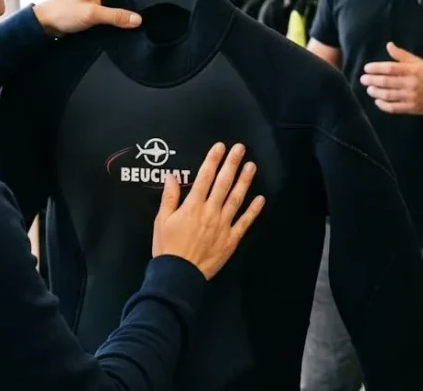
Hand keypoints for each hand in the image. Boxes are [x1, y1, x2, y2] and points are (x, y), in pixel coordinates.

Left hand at [32, 0, 141, 36]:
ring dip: (124, 10)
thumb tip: (137, 19)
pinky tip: (120, 23)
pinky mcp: (93, 6)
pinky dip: (116, 15)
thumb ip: (116, 16)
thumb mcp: (93, 14)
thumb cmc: (62, 13)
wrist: (45, 23)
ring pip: (118, 1)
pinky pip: (111, 8)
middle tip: (144, 13)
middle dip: (133, 1)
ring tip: (132, 19)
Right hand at [152, 143, 264, 279]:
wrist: (179, 274)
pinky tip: (260, 199)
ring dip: (244, 181)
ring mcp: (223, 225)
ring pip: (236, 199)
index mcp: (192, 206)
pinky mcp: (231, 239)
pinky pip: (244, 222)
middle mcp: (210, 212)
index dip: (213, 160)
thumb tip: (171, 176)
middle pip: (223, 183)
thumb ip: (169, 197)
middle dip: (232, 164)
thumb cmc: (168, 247)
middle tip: (240, 149)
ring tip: (251, 166)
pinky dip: (253, 210)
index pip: (204, 177)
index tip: (220, 147)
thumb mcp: (162, 220)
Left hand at [360, 42, 422, 114]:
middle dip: (372, 80)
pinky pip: (393, 107)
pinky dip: (383, 105)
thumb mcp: (418, 62)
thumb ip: (402, 55)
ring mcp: (410, 97)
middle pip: (386, 82)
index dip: (376, 68)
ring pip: (388, 95)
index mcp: (412, 70)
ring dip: (375, 92)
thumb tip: (389, 45)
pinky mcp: (411, 108)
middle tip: (363, 79)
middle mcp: (410, 83)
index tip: (366, 68)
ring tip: (369, 89)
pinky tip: (377, 101)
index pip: (390, 68)